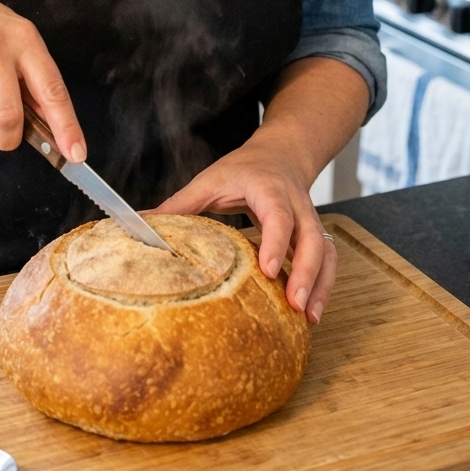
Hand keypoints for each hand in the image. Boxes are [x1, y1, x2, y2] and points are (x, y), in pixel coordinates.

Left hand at [154, 132, 335, 324]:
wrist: (282, 154)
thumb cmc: (244, 168)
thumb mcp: (210, 179)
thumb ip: (180, 204)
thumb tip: (141, 223)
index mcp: (269, 189)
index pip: (278, 215)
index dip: (276, 242)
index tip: (269, 270)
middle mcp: (296, 205)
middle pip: (312, 238)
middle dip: (307, 272)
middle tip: (295, 304)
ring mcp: (310, 220)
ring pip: (326, 251)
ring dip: (321, 284)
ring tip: (309, 317)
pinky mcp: (315, 236)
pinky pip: (328, 260)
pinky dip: (324, 285)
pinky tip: (312, 311)